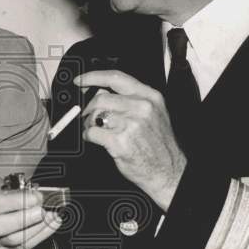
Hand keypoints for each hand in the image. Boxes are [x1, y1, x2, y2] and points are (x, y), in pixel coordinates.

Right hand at [0, 179, 62, 248]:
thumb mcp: (2, 187)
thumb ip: (17, 189)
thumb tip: (36, 194)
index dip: (15, 201)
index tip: (35, 197)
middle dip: (23, 219)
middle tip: (41, 210)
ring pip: (12, 239)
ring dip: (36, 227)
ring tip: (51, 216)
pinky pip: (23, 247)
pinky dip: (41, 235)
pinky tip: (51, 225)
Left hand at [77, 70, 185, 208]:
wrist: (168, 171)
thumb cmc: (159, 145)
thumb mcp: (154, 114)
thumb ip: (131, 100)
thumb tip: (102, 91)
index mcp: (150, 97)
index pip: (116, 78)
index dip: (94, 76)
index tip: (81, 80)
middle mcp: (142, 107)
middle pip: (102, 97)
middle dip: (89, 107)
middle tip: (88, 116)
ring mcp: (131, 124)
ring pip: (96, 114)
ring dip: (89, 122)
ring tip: (94, 129)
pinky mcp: (120, 142)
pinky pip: (93, 132)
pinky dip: (88, 136)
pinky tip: (94, 139)